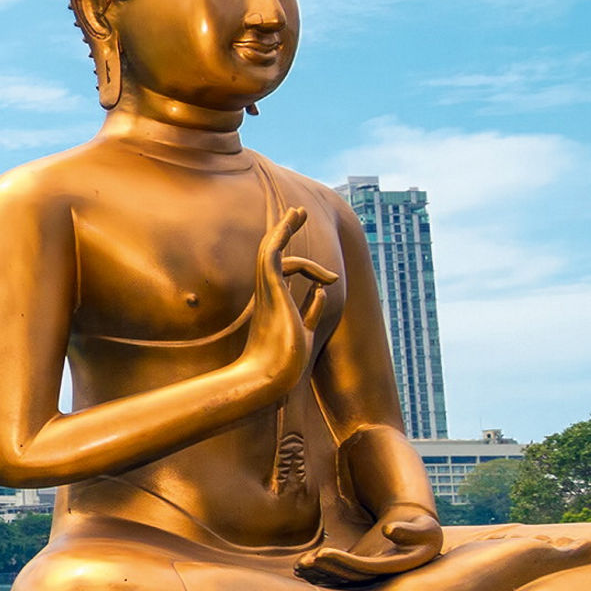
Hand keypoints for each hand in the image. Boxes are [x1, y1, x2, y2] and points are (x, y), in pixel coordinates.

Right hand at [237, 207, 341, 395]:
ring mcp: (267, 290)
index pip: (285, 274)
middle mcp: (268, 294)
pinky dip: (281, 235)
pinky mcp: (271, 288)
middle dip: (286, 232)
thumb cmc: (284, 362)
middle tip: (298, 213)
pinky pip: (272, 254)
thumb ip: (311, 311)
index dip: (304, 264)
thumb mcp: (305, 331)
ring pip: (271, 250)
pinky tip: (293, 222)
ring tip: (299, 212)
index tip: (324, 271)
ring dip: (285, 228)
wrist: (268, 377)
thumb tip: (321, 292)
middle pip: (274, 254)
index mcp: (274, 304)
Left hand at [298, 505, 442, 585]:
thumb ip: (408, 530)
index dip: (342, 562)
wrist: (416, 535)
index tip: (321, 554)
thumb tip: (389, 529)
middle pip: (347, 576)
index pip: (363, 568)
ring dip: (319, 573)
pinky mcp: (359, 569)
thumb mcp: (424, 527)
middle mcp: (379, 576)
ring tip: (299, 566)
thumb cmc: (422, 529)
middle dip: (324, 569)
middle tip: (302, 563)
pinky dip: (320, 572)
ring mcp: (367, 574)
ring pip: (340, 577)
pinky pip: (338, 574)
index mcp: (393, 567)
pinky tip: (302, 567)